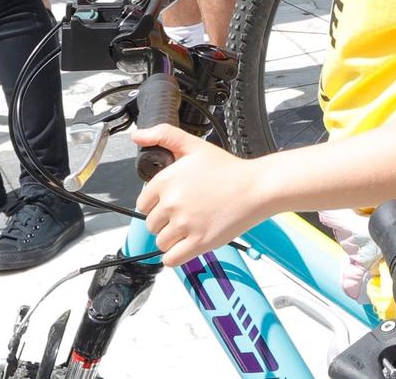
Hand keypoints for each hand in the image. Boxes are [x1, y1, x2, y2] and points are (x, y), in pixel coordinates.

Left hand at [133, 128, 263, 263]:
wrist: (257, 187)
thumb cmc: (229, 170)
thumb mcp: (195, 145)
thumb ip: (164, 135)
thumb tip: (138, 135)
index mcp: (167, 180)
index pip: (143, 204)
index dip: (157, 204)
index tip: (172, 203)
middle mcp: (172, 203)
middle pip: (151, 225)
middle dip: (165, 222)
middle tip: (186, 214)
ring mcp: (185, 224)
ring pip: (161, 242)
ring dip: (172, 239)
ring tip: (190, 228)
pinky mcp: (198, 243)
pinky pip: (171, 259)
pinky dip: (176, 256)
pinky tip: (187, 245)